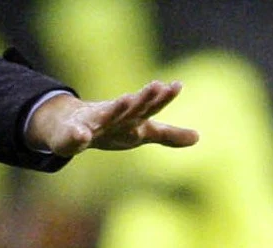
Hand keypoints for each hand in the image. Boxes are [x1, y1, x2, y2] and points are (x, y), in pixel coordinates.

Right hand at [26, 80, 198, 157]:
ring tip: (126, 99)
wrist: (74, 126)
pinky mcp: (74, 135)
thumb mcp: (143, 133)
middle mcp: (115, 117)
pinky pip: (76, 136)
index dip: (164, 98)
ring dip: (116, 109)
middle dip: (144, 98)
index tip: (177, 85)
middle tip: (156, 85)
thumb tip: (198, 138)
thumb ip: (168, 135)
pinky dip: (79, 135)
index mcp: (133, 118)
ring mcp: (94, 125)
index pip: (152, 107)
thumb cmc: (113, 129)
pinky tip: (82, 136)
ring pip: (106, 116)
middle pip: (132, 108)